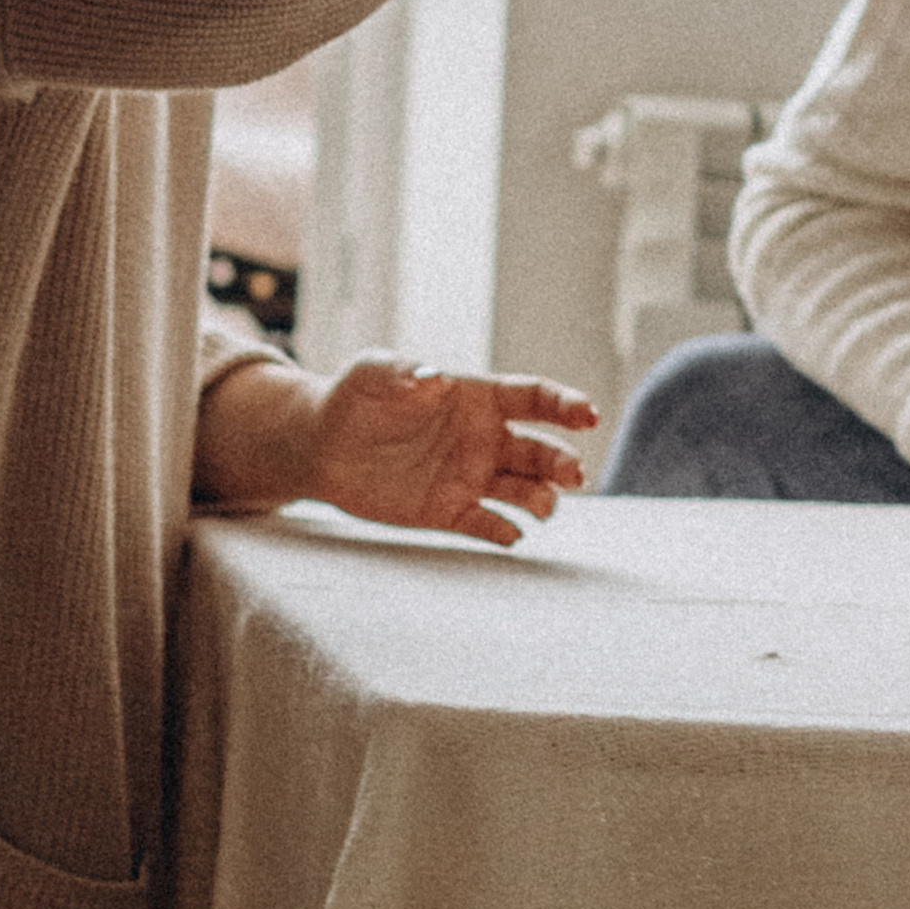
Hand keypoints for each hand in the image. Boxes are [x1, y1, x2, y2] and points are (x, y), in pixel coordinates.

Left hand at [309, 357, 596, 545]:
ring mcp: (470, 477)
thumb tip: (435, 380)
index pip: (534, 397)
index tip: (588, 415)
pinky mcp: (450, 511)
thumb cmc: (353, 397)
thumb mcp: (372, 373)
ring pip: (524, 490)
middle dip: (562, 463)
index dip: (566, 404)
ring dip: (542, 499)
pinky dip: (503, 532)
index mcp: (478, 398)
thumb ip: (403, 373)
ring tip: (542, 509)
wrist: (321, 446)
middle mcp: (484, 438)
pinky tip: (510, 535)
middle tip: (574, 475)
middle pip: (540, 450)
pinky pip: (488, 524)